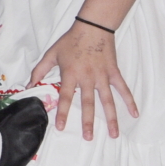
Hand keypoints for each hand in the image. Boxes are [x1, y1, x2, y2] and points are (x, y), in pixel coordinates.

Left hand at [30, 21, 136, 139]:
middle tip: (88, 137)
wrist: (93, 27)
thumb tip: (29, 86)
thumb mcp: (51, 54)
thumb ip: (39, 71)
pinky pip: (123, 89)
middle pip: (88, 103)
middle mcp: (87, 78)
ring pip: (108, 101)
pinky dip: (130, 101)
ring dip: (111, 118)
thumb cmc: (71, 41)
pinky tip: (135, 114)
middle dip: (88, 122)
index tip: (61, 127)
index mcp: (71, 75)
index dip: (63, 113)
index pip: (66, 97)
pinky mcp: (114, 73)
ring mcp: (103, 76)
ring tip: (113, 134)